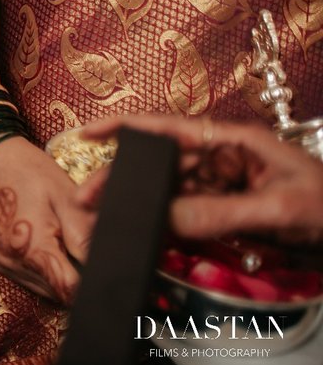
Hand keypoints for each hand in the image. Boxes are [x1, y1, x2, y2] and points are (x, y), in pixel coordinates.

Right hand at [0, 137, 90, 304]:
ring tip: (67, 243)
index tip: (103, 268)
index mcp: (32, 247)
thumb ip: (85, 236)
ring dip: (62, 275)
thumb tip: (108, 263)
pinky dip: (45, 270)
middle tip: (86, 249)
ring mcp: (2, 264)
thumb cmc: (27, 171)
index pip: (71, 289)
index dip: (93, 282)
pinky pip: (30, 279)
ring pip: (46, 290)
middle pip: (59, 294)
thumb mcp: (64, 196)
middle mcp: (13, 263)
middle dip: (79, 279)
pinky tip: (50, 245)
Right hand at [78, 114, 322, 246]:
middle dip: (123, 179)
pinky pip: (190, 219)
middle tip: (87, 202)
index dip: (124, 127)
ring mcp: (227, 190)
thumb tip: (166, 219)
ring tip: (109, 224)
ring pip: (171, 195)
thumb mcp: (279, 208)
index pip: (169, 128)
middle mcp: (225, 161)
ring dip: (141, 208)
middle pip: (161, 166)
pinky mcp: (232, 217)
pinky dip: (166, 229)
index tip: (85, 134)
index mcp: (234, 142)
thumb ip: (221, 214)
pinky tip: (145, 238)